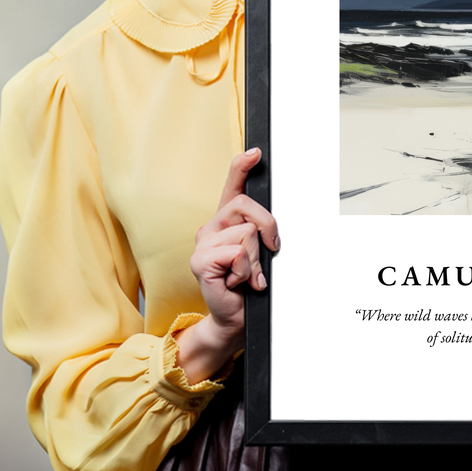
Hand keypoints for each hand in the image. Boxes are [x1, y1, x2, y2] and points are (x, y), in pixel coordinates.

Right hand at [175, 148, 279, 382]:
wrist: (235, 317)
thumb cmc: (248, 285)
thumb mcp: (259, 253)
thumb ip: (261, 233)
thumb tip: (271, 226)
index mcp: (226, 221)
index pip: (232, 186)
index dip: (242, 166)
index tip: (256, 153)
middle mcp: (211, 227)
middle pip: (247, 206)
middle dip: (268, 228)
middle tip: (269, 251)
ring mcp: (203, 243)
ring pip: (247, 233)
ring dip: (256, 259)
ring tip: (247, 275)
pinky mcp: (200, 261)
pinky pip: (237, 253)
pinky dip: (246, 271)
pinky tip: (237, 282)